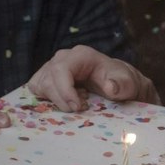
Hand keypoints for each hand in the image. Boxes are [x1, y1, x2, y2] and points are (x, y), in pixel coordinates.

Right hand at [27, 44, 159, 111]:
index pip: (61, 69)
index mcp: (80, 55)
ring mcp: (53, 67)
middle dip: (61, 99)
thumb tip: (110, 87)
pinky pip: (36, 88)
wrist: (118, 84)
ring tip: (75, 103)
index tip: (76, 107)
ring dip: (55, 100)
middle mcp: (63, 58)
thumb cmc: (121, 82)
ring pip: (40, 84)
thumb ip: (122, 85)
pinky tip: (63, 103)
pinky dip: (46, 99)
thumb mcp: (128, 83)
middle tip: (79, 109)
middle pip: (48, 78)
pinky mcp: (47, 78)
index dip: (64, 90)